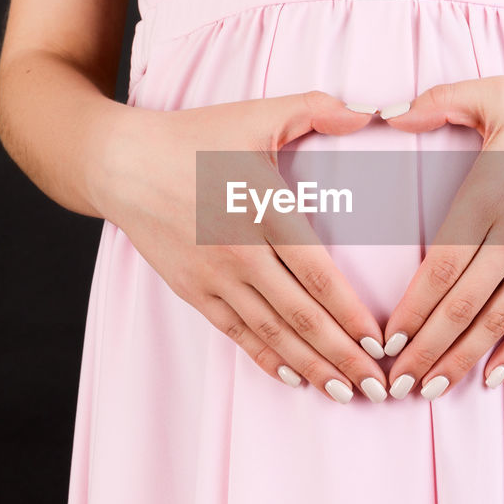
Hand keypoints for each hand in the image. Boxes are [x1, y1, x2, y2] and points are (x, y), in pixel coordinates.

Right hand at [94, 91, 389, 403]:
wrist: (121, 163)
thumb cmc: (195, 138)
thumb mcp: (256, 114)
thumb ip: (316, 109)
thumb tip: (372, 114)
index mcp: (263, 208)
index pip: (318, 274)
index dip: (350, 315)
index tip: (382, 344)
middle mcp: (239, 251)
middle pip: (301, 316)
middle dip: (343, 357)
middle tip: (380, 388)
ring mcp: (214, 276)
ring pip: (273, 333)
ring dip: (313, 367)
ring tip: (347, 394)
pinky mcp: (194, 291)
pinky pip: (238, 334)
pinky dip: (269, 359)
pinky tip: (297, 379)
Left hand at [378, 77, 503, 399]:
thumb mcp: (496, 93)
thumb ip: (438, 100)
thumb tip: (386, 111)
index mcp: (486, 198)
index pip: (438, 268)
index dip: (410, 312)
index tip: (384, 343)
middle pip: (460, 306)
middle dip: (424, 351)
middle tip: (394, 386)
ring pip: (496, 321)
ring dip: (460, 360)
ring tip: (430, 392)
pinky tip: (492, 378)